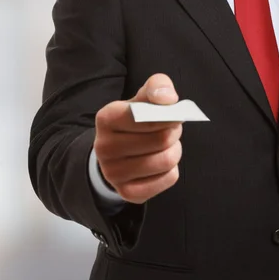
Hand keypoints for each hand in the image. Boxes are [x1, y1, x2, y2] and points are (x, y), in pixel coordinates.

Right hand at [93, 73, 182, 203]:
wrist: (115, 153)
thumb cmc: (135, 121)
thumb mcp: (143, 98)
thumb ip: (158, 87)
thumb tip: (168, 99)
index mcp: (106, 118)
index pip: (147, 116)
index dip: (168, 116)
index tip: (171, 115)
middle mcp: (104, 147)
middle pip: (161, 139)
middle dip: (174, 133)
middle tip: (171, 130)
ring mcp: (113, 172)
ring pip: (165, 161)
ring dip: (174, 152)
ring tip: (166, 147)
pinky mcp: (126, 192)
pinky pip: (167, 179)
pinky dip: (171, 171)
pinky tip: (160, 165)